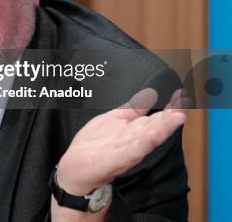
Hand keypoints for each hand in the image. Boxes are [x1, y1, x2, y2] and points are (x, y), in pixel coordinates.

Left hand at [56, 88, 185, 195]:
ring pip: (147, 138)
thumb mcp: (115, 119)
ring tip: (177, 117)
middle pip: (155, 127)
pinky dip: (141, 144)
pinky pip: (130, 152)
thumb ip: (134, 108)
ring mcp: (125, 150)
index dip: (170, 107)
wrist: (75, 168)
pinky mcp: (114, 160)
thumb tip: (151, 92)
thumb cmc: (96, 144)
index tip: (182, 95)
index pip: (157, 117)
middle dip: (170, 118)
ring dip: (162, 128)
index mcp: (135, 130)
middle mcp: (134, 141)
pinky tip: (150, 136)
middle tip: (185, 105)